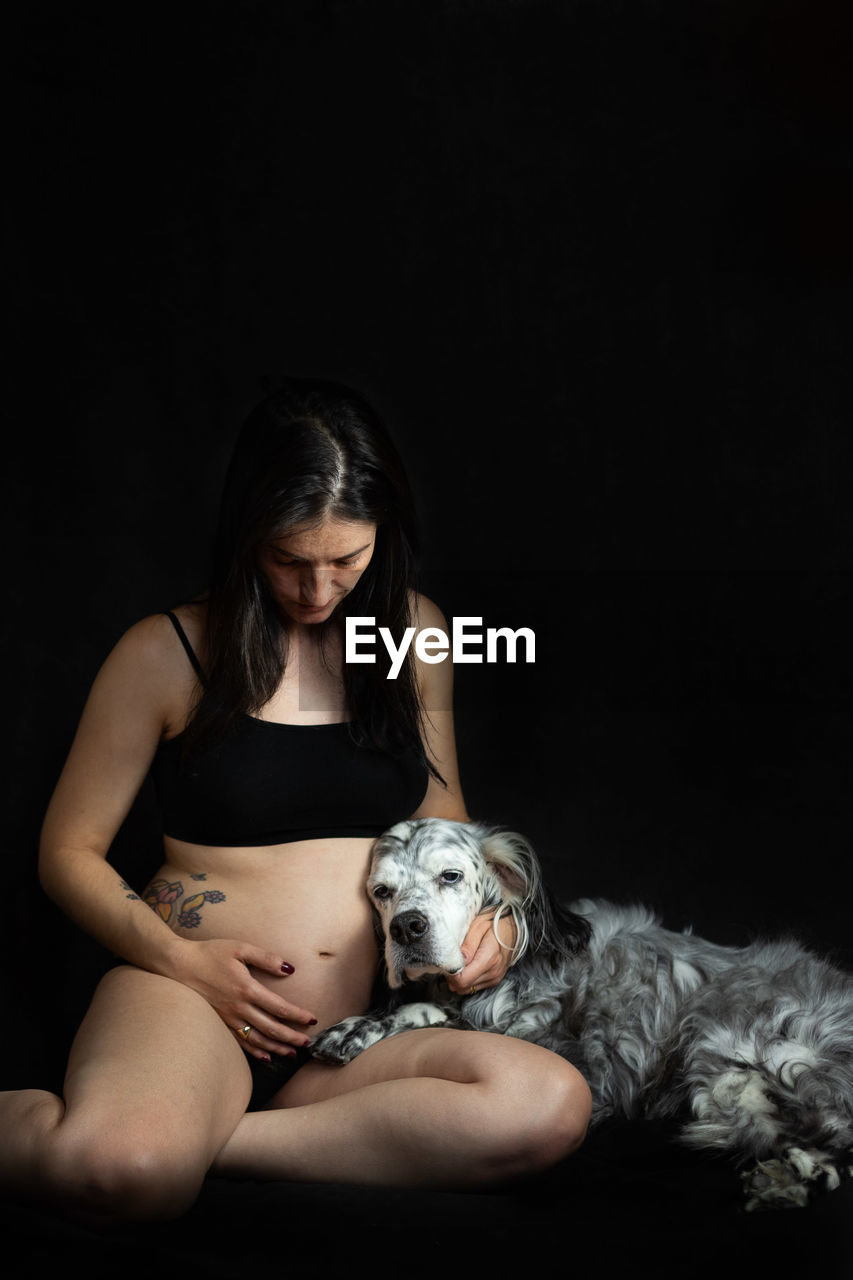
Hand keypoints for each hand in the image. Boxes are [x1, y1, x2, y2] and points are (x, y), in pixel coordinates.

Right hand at [169, 937, 317, 1061]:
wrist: (179, 965)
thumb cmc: (210, 953)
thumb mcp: (240, 948)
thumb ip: (266, 958)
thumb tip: (289, 969)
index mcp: (247, 989)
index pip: (279, 1007)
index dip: (297, 1016)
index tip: (312, 1020)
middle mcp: (238, 1008)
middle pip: (271, 1028)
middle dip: (291, 1037)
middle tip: (308, 1044)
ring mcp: (227, 1019)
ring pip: (257, 1040)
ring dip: (276, 1048)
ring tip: (292, 1054)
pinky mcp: (219, 1023)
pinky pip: (239, 1042)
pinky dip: (254, 1052)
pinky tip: (265, 1057)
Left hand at [446, 909, 517, 995]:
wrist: (514, 926)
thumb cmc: (495, 923)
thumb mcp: (478, 926)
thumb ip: (467, 945)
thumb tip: (456, 962)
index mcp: (488, 958)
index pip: (462, 980)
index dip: (450, 974)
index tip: (447, 963)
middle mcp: (493, 972)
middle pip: (463, 987)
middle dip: (452, 977)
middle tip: (450, 961)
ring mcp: (495, 977)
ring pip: (467, 989)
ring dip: (459, 979)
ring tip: (459, 962)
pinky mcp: (495, 979)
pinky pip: (474, 986)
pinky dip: (467, 979)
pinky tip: (467, 966)